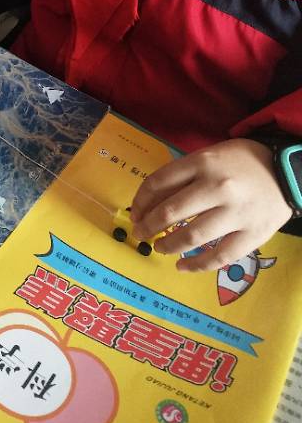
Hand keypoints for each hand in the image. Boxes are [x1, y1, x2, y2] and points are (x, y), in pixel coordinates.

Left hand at [129, 138, 292, 271]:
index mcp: (202, 162)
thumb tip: (149, 201)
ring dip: (168, 245)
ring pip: (192, 236)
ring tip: (159, 248)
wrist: (287, 171)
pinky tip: (182, 266)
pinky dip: (197, 265)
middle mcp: (217, 186)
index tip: (135, 212)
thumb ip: (182, 174)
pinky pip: (220, 256)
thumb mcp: (208, 155)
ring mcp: (236, 212)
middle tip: (140, 233)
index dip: (141, 200)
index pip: (158, 182)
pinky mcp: (253, 234)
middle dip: (148, 226)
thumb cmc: (240, 162)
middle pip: (170, 211)